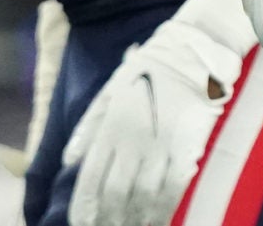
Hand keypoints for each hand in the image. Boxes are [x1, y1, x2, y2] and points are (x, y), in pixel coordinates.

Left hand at [61, 13, 239, 225]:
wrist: (193, 53)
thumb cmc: (147, 70)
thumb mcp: (109, 91)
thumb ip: (87, 127)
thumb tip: (68, 160)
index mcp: (110, 125)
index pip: (91, 177)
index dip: (84, 206)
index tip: (80, 223)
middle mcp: (133, 139)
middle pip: (116, 193)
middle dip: (108, 220)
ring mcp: (161, 146)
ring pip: (144, 197)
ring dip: (134, 220)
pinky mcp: (188, 149)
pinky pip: (173, 189)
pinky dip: (163, 211)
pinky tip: (157, 222)